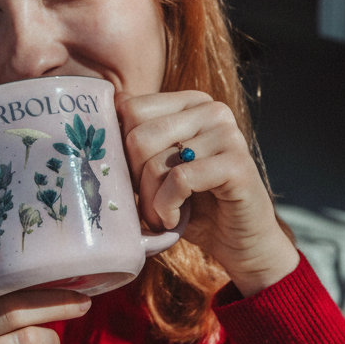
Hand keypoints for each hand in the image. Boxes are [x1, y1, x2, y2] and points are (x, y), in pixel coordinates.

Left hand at [116, 90, 298, 296]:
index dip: (121, 149)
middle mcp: (211, 109)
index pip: (130, 108)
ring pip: (156, 161)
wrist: (239, 241)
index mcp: (190, 102)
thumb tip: (105, 107)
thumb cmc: (191, 204)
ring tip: (160, 216)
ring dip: (149, 200)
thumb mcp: (156, 167)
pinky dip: (167, 206)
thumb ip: (136, 137)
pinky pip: (180, 179)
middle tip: (146, 203)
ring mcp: (228, 134)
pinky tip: (174, 219)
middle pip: (138, 135)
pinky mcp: (237, 164)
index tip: (133, 177)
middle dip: (133, 178)